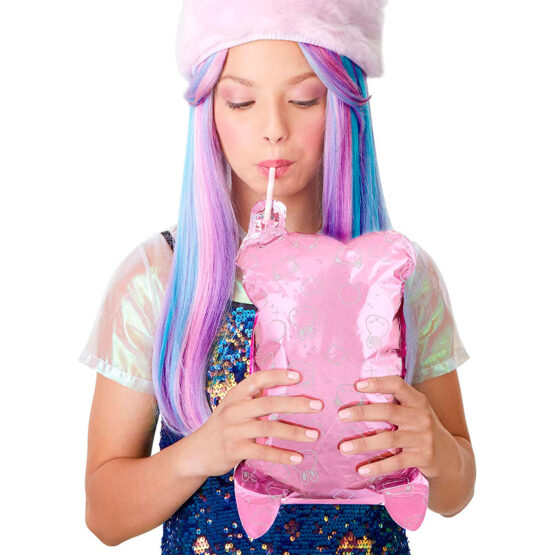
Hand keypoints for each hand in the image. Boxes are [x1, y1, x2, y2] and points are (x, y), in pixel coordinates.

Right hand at [192, 369, 323, 476]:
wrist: (196, 452)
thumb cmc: (222, 426)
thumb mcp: (233, 406)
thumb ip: (253, 399)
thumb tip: (284, 390)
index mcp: (235, 395)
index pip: (258, 379)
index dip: (278, 376)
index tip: (299, 376)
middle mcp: (234, 410)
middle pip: (269, 404)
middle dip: (296, 404)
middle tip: (318, 405)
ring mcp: (234, 430)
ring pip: (269, 429)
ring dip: (294, 432)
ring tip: (314, 435)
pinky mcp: (234, 450)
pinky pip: (263, 452)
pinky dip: (282, 455)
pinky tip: (298, 458)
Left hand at [336, 375, 454, 479]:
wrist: (451, 457)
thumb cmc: (421, 428)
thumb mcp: (415, 411)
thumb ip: (394, 403)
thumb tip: (356, 398)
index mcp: (417, 400)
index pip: (397, 385)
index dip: (377, 383)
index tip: (356, 385)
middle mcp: (421, 416)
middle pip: (388, 411)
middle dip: (362, 413)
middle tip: (340, 416)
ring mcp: (423, 438)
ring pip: (388, 439)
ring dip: (363, 443)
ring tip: (343, 447)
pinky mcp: (423, 458)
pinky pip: (396, 462)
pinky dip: (377, 466)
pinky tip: (361, 469)